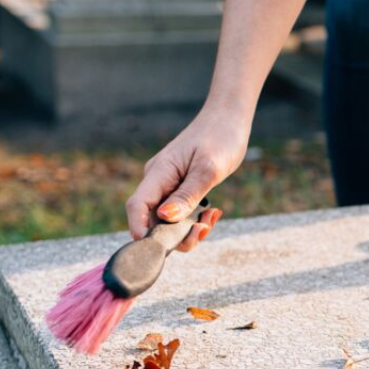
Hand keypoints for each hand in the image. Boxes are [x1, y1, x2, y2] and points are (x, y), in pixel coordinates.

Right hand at [125, 108, 248, 251]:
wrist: (230, 118)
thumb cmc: (221, 137)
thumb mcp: (208, 169)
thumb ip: (188, 195)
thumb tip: (164, 218)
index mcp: (159, 173)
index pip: (138, 206)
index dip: (140, 230)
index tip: (153, 249)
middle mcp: (159, 180)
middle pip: (153, 219)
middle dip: (175, 234)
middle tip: (202, 231)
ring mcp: (169, 185)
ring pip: (169, 220)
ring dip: (190, 228)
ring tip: (212, 218)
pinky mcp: (181, 188)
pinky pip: (182, 212)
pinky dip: (196, 219)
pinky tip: (213, 213)